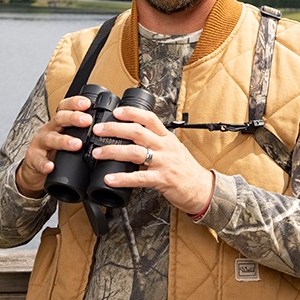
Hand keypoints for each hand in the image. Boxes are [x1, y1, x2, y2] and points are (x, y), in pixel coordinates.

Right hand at [15, 95, 92, 197]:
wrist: (35, 169)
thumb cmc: (56, 151)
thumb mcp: (68, 137)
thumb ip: (83, 133)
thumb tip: (108, 130)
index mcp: (59, 123)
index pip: (65, 107)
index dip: (75, 103)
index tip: (88, 103)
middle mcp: (49, 129)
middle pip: (59, 118)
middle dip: (73, 118)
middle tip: (87, 121)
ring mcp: (40, 143)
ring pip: (50, 138)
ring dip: (64, 141)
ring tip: (76, 145)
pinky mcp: (33, 158)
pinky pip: (38, 160)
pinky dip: (44, 163)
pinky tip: (51, 166)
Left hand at [90, 106, 213, 214]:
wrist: (201, 188)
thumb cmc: (185, 169)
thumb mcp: (173, 148)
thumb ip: (156, 140)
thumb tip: (134, 134)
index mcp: (166, 137)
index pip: (149, 118)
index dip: (132, 113)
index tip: (116, 111)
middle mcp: (165, 146)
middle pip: (137, 132)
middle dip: (115, 129)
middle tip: (98, 130)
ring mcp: (164, 162)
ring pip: (135, 152)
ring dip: (113, 151)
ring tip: (98, 153)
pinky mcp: (162, 179)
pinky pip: (139, 178)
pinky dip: (122, 178)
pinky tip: (110, 178)